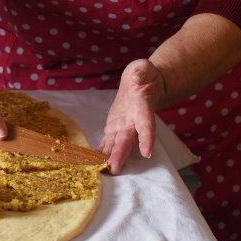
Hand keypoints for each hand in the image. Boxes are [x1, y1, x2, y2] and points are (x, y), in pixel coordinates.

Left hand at [100, 59, 165, 173]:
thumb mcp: (144, 70)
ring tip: (103, 171)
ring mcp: (123, 126)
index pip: (147, 124)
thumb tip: (138, 77)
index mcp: (143, 108)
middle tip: (115, 169)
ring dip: (110, 158)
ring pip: (116, 145)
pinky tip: (93, 162)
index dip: (147, 138)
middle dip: (121, 154)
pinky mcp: (114, 127)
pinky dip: (101, 152)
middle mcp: (133, 122)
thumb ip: (141, 74)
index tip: (147, 152)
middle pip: (128, 140)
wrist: (141, 84)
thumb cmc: (144, 76)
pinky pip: (107, 141)